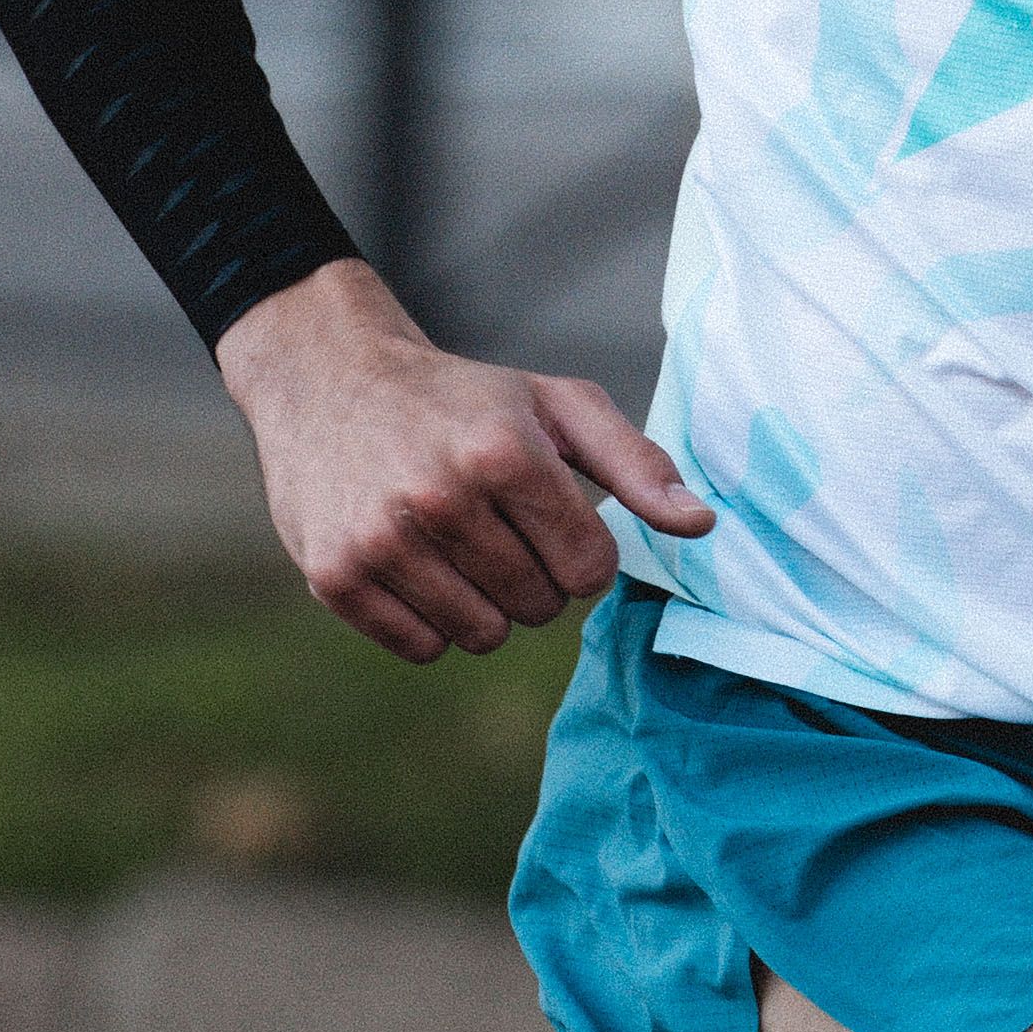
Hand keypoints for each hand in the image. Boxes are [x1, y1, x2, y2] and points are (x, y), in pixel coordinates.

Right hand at [216, 259, 714, 665]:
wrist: (330, 383)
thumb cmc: (466, 400)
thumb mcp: (558, 405)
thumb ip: (637, 464)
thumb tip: (701, 525)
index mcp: (502, 453)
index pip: (589, 569)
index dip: (584, 553)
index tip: (556, 521)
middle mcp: (437, 499)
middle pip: (538, 607)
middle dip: (537, 577)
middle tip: (501, 527)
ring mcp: (379, 541)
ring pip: (483, 635)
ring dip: (487, 604)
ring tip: (460, 545)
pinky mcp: (335, 577)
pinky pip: (422, 648)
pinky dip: (432, 621)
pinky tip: (418, 565)